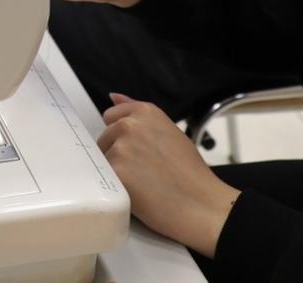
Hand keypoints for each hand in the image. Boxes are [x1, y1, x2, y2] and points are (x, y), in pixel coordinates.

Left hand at [99, 93, 240, 257]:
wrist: (199, 203)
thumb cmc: (190, 173)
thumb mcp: (169, 131)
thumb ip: (139, 115)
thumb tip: (113, 97)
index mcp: (145, 112)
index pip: (112, 115)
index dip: (120, 135)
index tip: (130, 148)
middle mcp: (130, 125)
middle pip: (105, 139)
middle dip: (117, 154)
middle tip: (143, 170)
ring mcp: (121, 147)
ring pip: (103, 159)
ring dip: (115, 170)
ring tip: (142, 182)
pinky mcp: (115, 170)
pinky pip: (104, 177)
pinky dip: (116, 186)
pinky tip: (137, 192)